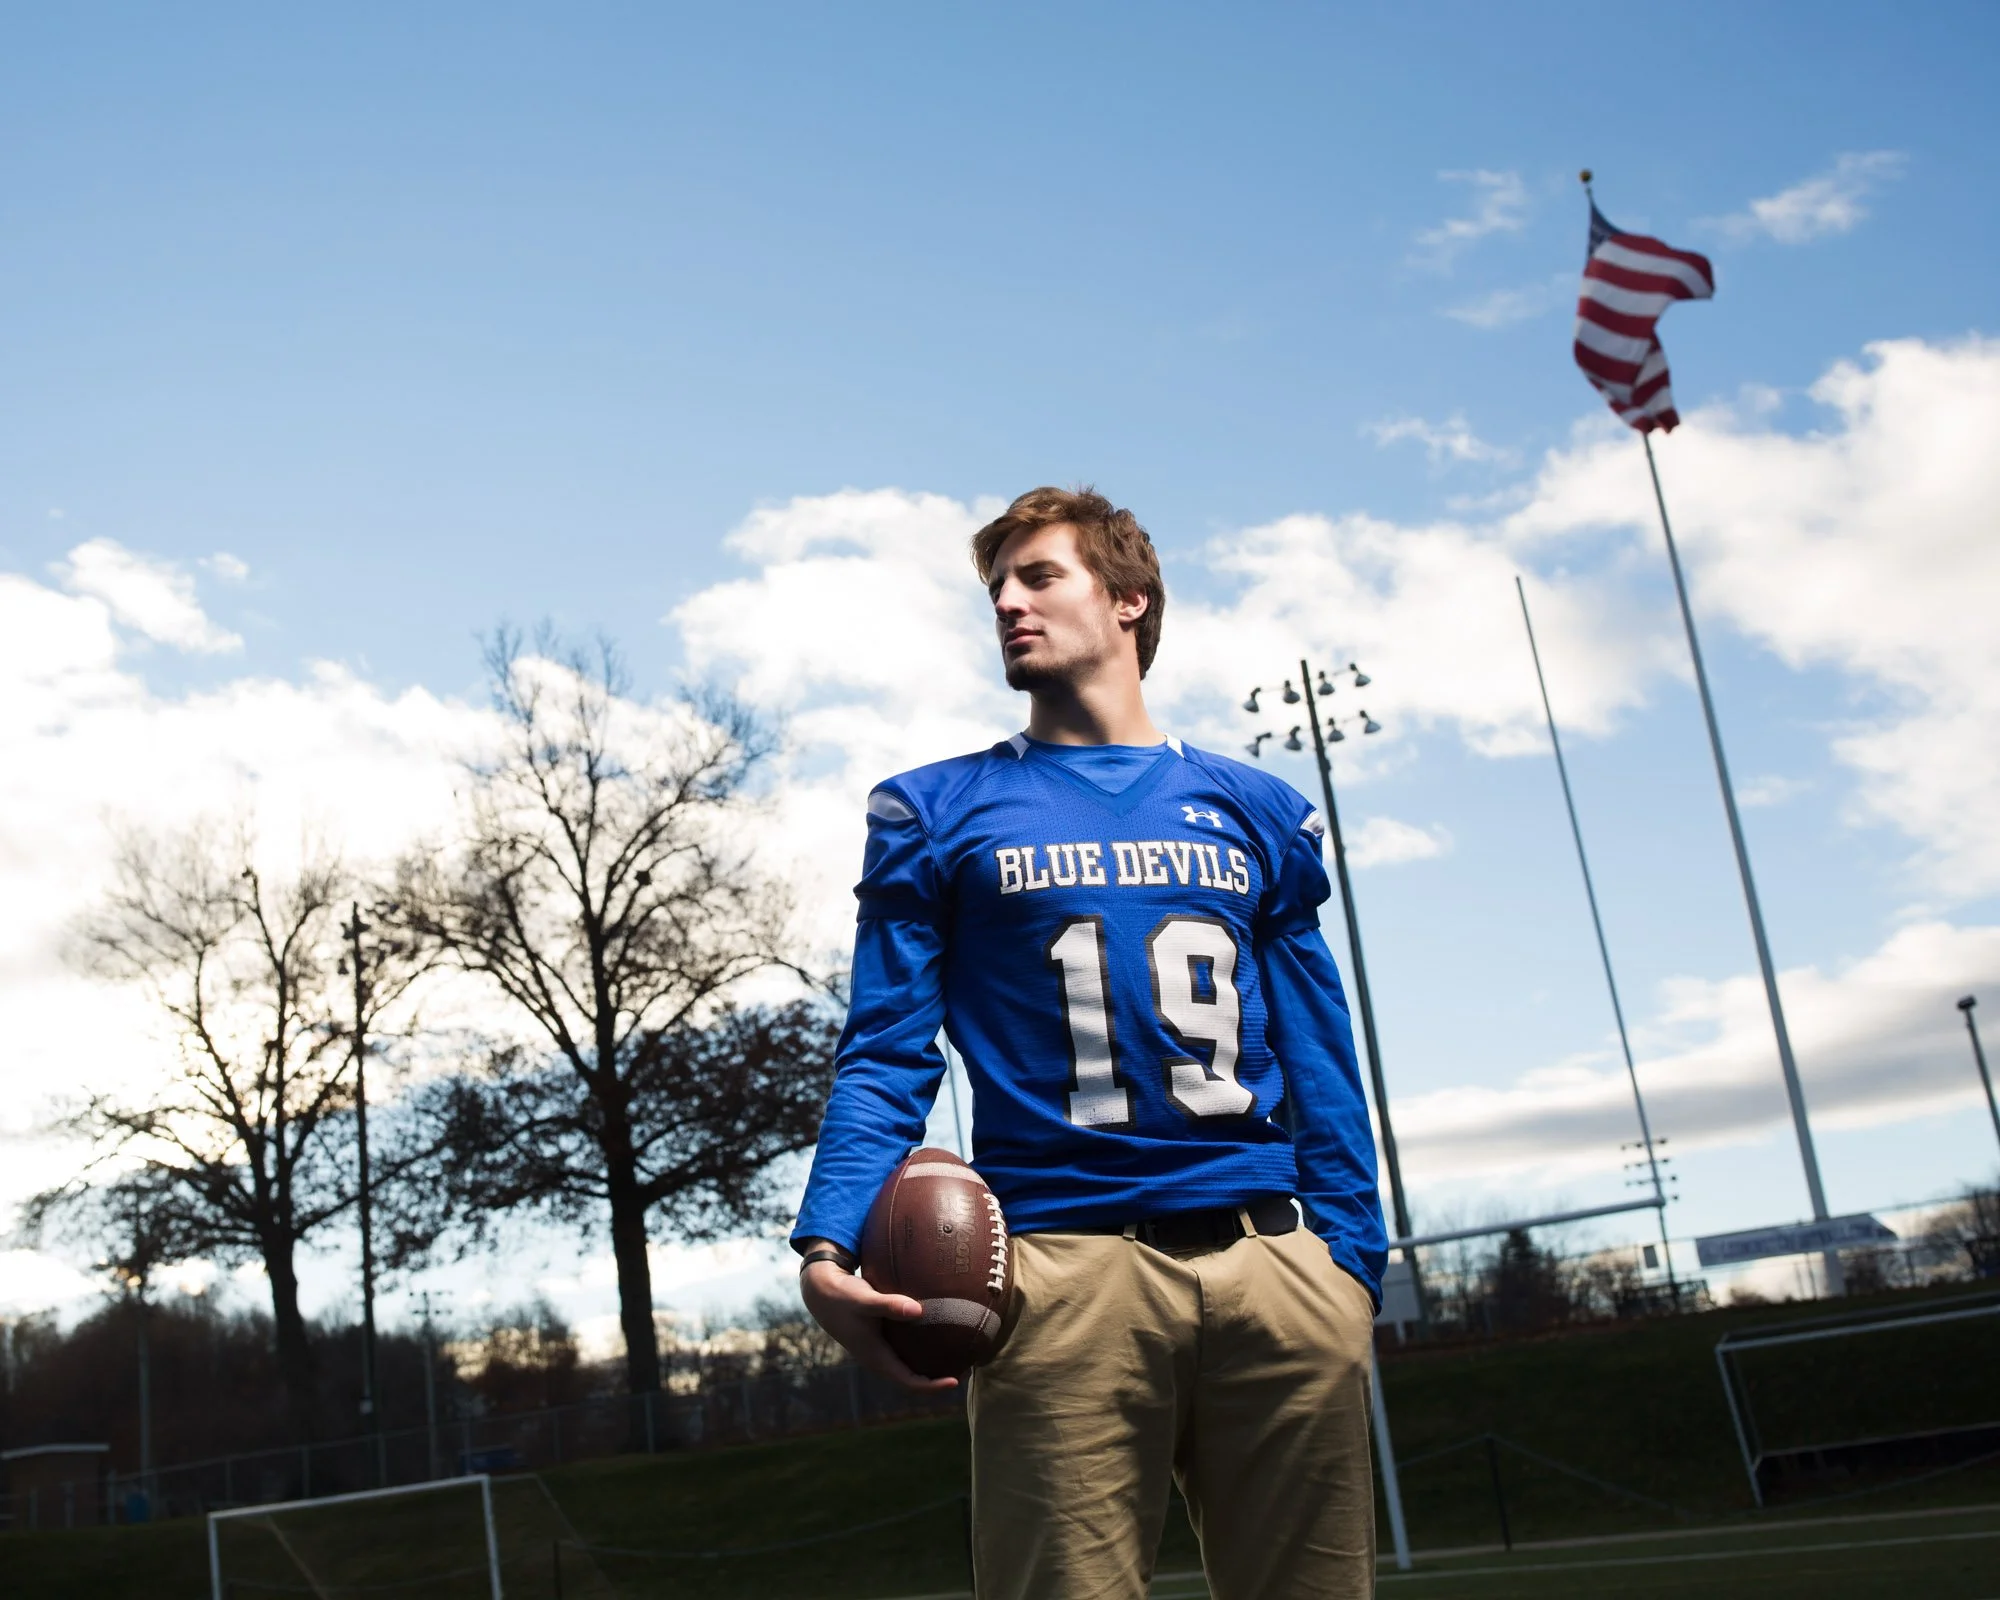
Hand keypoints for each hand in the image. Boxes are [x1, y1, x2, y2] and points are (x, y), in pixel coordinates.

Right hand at [799, 1260, 958, 1392]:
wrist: (822, 1292)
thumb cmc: (843, 1297)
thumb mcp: (864, 1300)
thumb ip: (889, 1305)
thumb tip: (919, 1310)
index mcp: (876, 1358)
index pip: (908, 1382)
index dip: (932, 1386)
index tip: (955, 1382)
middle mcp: (879, 1358)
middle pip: (913, 1378)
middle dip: (937, 1378)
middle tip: (966, 1369)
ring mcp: (880, 1349)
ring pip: (909, 1364)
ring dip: (931, 1365)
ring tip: (958, 1354)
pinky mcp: (881, 1337)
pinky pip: (906, 1349)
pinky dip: (923, 1347)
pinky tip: (938, 1332)